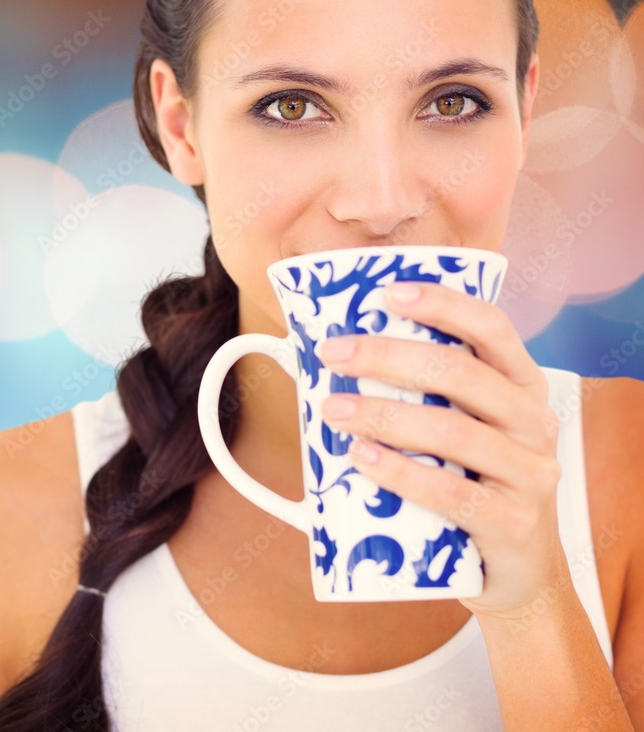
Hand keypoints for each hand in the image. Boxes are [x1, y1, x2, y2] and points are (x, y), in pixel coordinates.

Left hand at [317, 279, 567, 618]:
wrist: (516, 569)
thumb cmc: (470, 479)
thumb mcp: (459, 426)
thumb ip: (418, 391)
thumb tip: (328, 355)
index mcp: (520, 384)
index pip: (491, 327)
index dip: (443, 304)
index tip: (389, 292)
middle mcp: (533, 422)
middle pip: (461, 373)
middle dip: (389, 357)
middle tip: (334, 354)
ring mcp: (530, 474)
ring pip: (452, 430)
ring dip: (383, 414)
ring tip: (332, 409)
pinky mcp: (513, 524)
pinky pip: (452, 493)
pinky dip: (400, 472)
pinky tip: (360, 458)